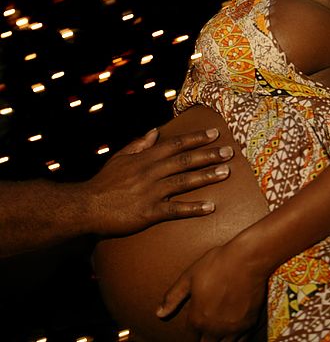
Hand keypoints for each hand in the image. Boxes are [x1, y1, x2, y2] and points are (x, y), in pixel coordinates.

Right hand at [84, 127, 233, 235]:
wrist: (86, 207)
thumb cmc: (104, 182)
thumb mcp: (120, 158)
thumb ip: (139, 144)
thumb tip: (155, 131)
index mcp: (145, 158)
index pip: (175, 144)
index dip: (196, 138)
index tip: (215, 134)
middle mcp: (151, 172)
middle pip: (185, 160)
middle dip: (209, 155)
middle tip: (230, 151)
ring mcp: (151, 192)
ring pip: (184, 181)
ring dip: (207, 176)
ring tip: (226, 172)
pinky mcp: (149, 212)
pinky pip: (175, 210)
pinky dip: (193, 208)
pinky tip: (210, 207)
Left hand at [156, 240, 267, 340]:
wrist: (247, 259)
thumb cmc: (218, 263)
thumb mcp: (190, 276)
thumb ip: (173, 297)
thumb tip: (159, 313)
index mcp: (198, 319)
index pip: (191, 337)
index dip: (192, 332)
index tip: (195, 327)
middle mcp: (214, 329)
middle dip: (203, 340)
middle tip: (204, 332)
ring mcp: (233, 329)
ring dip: (218, 341)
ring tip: (217, 335)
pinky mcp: (249, 325)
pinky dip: (235, 340)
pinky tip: (233, 333)